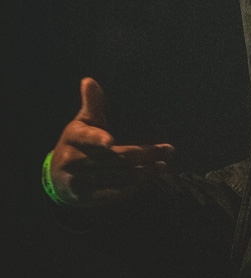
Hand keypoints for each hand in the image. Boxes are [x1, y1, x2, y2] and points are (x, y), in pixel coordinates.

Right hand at [49, 78, 174, 207]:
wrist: (56, 177)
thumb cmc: (77, 142)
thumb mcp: (82, 122)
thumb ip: (92, 103)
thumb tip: (88, 80)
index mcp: (74, 137)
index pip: (88, 138)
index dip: (98, 140)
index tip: (111, 141)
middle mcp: (73, 159)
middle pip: (114, 158)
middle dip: (144, 155)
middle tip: (168, 151)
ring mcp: (77, 181)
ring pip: (117, 177)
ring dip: (144, 173)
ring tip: (163, 166)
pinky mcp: (83, 197)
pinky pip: (111, 194)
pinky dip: (130, 189)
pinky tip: (147, 182)